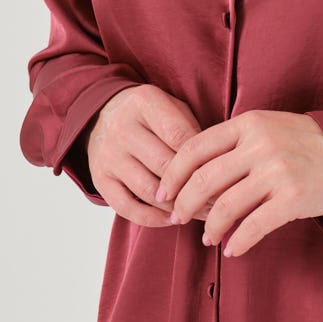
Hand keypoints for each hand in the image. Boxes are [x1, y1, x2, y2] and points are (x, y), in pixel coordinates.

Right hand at [86, 85, 212, 223]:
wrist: (105, 115)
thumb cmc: (154, 117)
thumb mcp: (175, 108)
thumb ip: (194, 131)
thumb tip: (218, 170)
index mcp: (144, 102)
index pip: (180, 136)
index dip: (203, 159)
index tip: (222, 175)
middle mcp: (122, 128)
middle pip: (165, 165)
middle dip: (194, 187)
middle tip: (218, 202)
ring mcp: (108, 155)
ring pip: (148, 190)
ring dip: (177, 206)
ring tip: (200, 213)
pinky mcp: (100, 178)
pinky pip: (126, 208)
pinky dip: (152, 219)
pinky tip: (172, 219)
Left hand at [154, 110, 322, 257]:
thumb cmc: (307, 144)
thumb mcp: (269, 127)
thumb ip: (235, 142)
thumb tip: (194, 173)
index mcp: (248, 124)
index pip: (194, 148)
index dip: (172, 175)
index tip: (163, 194)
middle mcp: (260, 145)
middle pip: (203, 180)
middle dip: (184, 204)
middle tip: (177, 218)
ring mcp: (277, 171)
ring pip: (225, 206)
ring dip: (210, 227)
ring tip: (207, 238)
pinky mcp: (293, 198)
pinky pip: (253, 226)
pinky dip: (238, 242)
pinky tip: (232, 250)